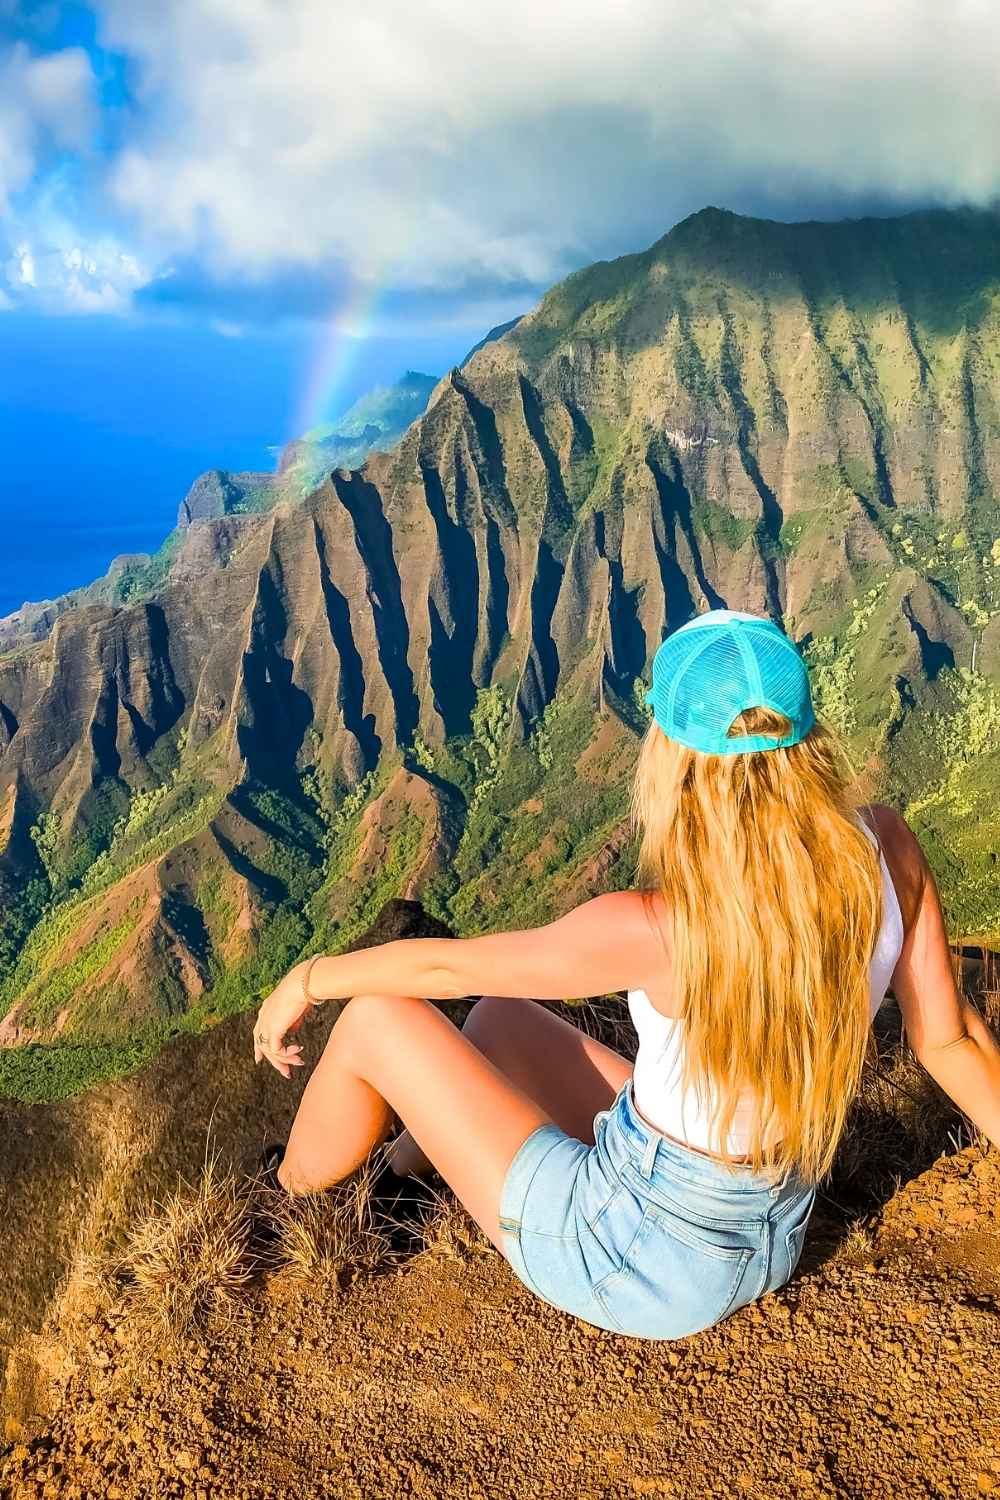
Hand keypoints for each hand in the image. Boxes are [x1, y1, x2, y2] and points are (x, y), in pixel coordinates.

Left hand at [253, 961, 311, 1077]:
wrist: (304, 983)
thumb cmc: (305, 990)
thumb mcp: (296, 1008)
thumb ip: (292, 1021)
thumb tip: (292, 1032)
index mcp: (267, 1009)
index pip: (258, 1031)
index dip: (259, 1047)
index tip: (260, 1060)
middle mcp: (263, 1017)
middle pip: (261, 1044)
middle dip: (275, 1061)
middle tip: (286, 1072)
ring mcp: (266, 1023)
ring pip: (269, 1050)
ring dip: (285, 1059)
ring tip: (300, 1062)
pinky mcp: (273, 1029)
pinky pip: (276, 1050)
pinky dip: (287, 1053)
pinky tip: (299, 1050)